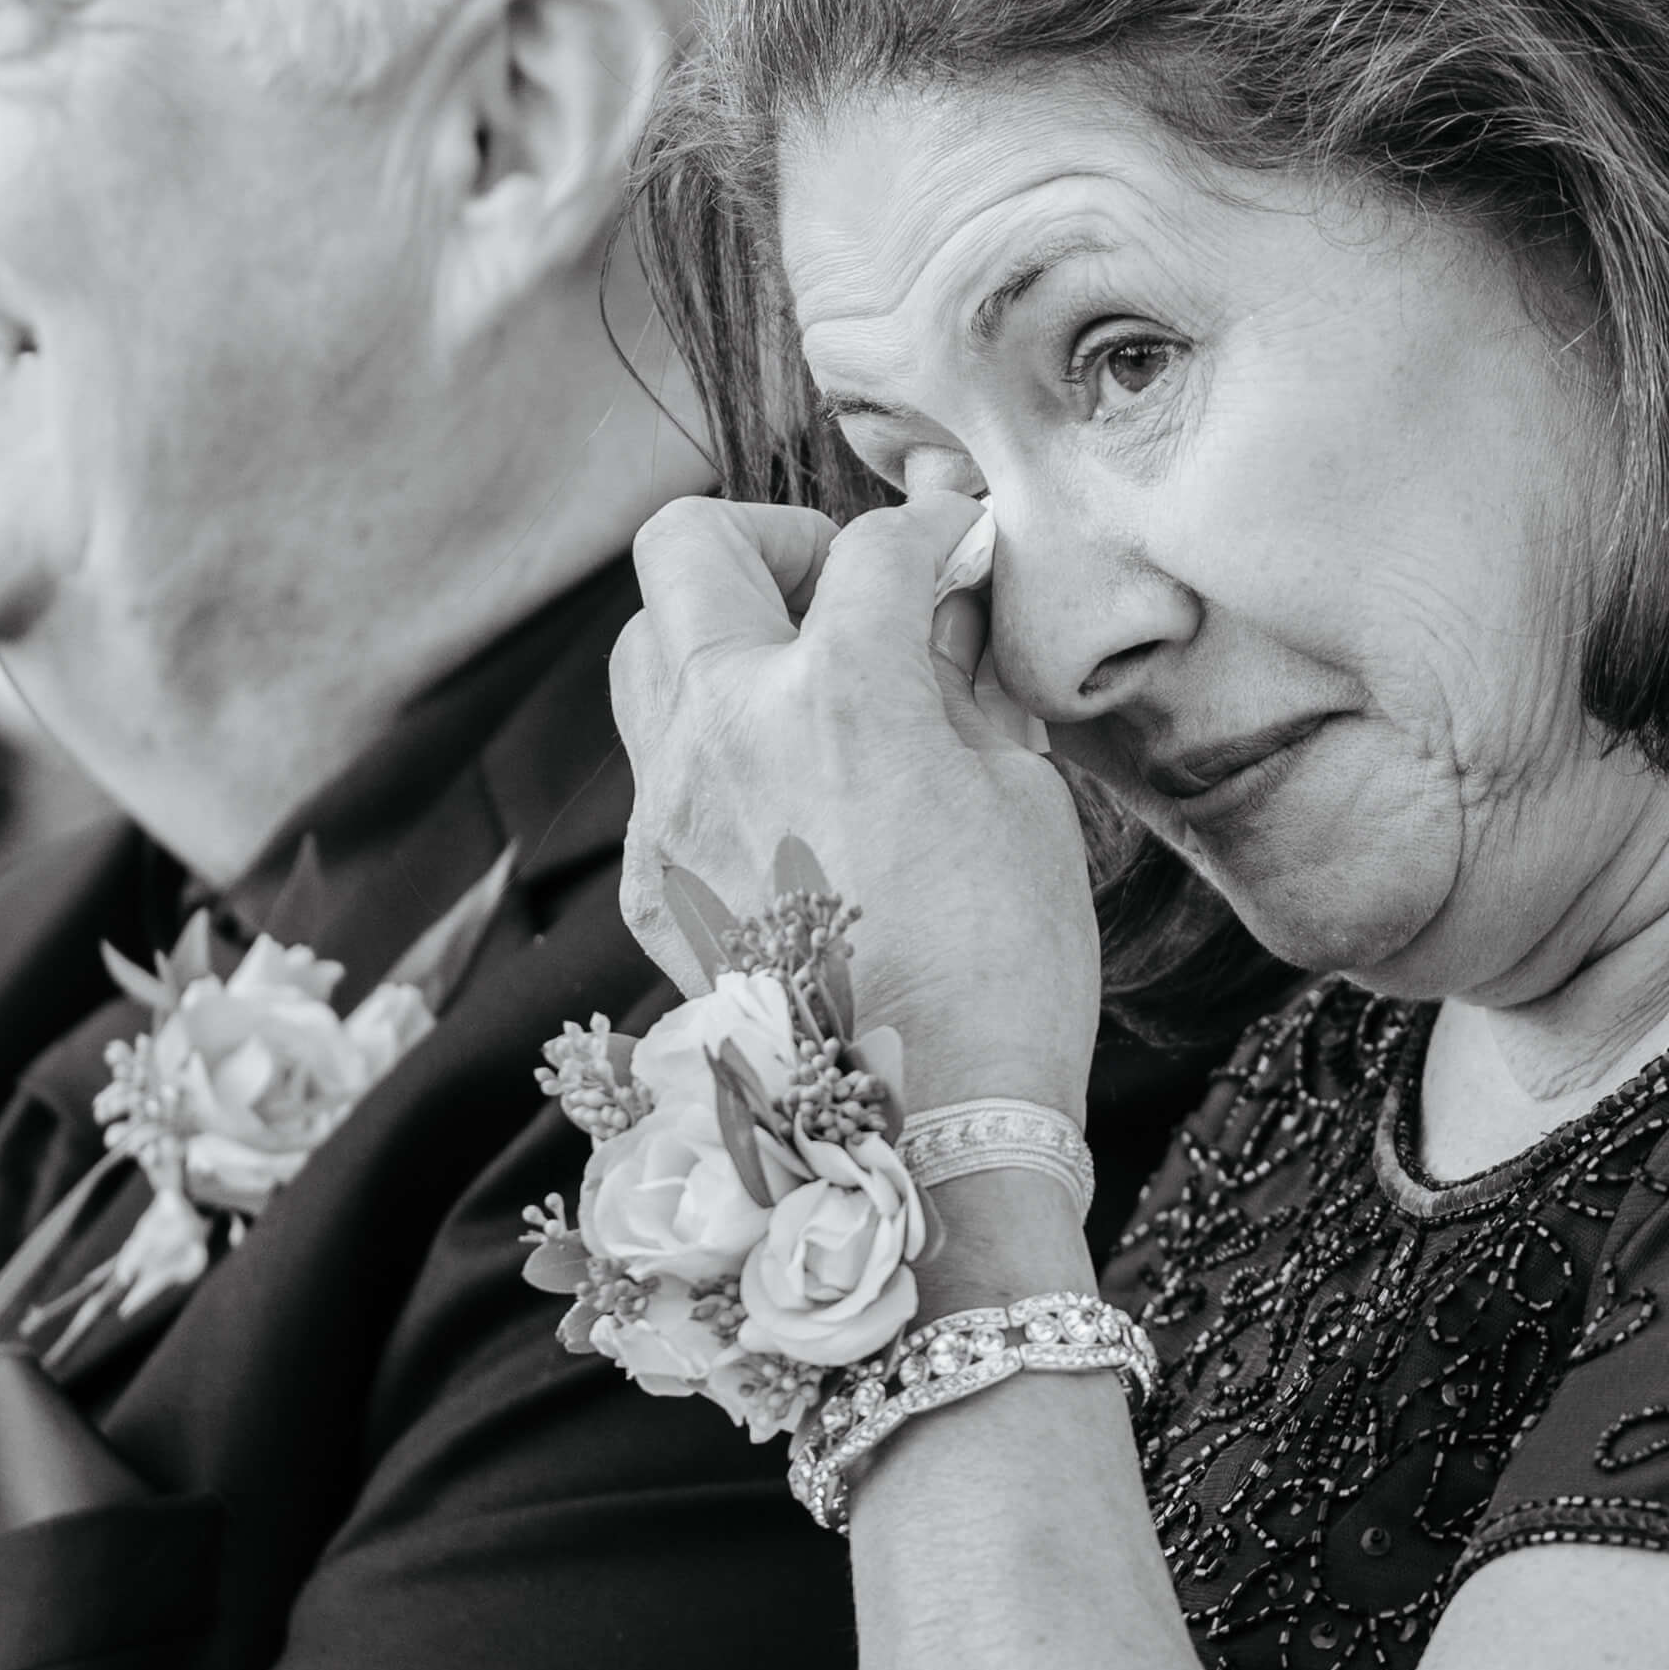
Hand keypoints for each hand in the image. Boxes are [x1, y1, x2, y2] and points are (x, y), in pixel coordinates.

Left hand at [617, 465, 1103, 1112]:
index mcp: (840, 695)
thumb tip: (940, 620)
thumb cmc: (1006, 971)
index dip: (934, 533)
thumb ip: (963, 686)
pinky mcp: (649, 881)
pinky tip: (796, 796)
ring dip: (722, 636)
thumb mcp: (1020, 800)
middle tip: (843, 588)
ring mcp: (668, 809)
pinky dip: (719, 745)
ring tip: (810, 685)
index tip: (959, 551)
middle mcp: (725, 731)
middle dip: (775, 541)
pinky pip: (658, 766)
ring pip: (648, 651)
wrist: (926, 1136)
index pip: (874, 549)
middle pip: (688, 549)